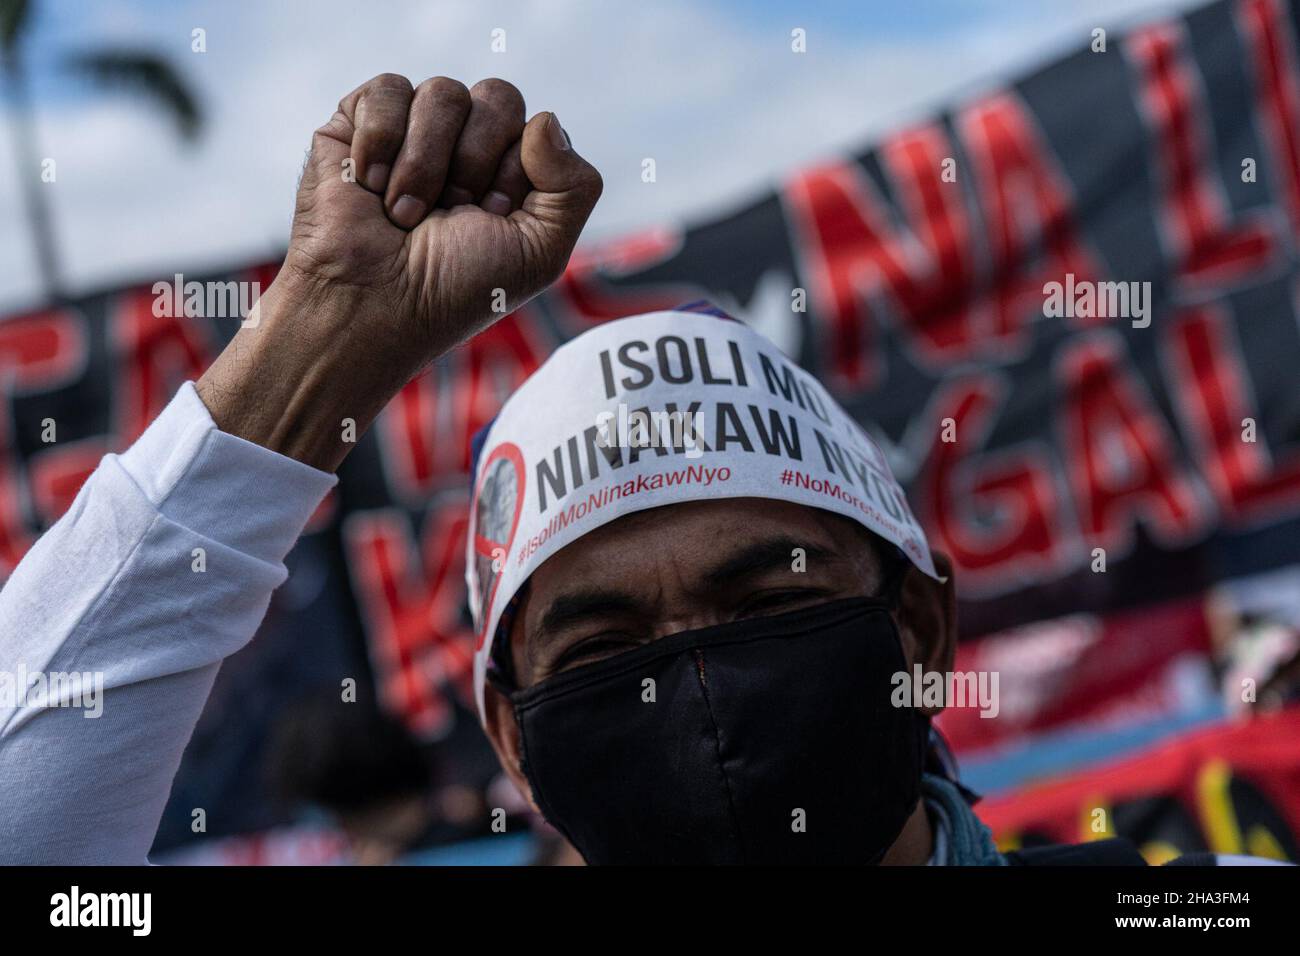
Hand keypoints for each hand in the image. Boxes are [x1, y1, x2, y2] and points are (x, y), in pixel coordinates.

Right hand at [197, 74, 601, 470]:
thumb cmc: (455, 288)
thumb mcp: (541, 250)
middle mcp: (466, 145)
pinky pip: (388, 89)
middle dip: (477, 161)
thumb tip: (546, 118)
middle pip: (498, 97)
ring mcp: (414, 130)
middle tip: (452, 212)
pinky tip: (371, 186)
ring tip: (405, 212)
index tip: (490, 221)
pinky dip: (381, 142)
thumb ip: (576, 185)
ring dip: (426, 163)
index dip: (515, 175)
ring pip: (443, 92)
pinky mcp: (357, 122)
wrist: (374, 305)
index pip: (536, 127)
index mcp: (513, 172)